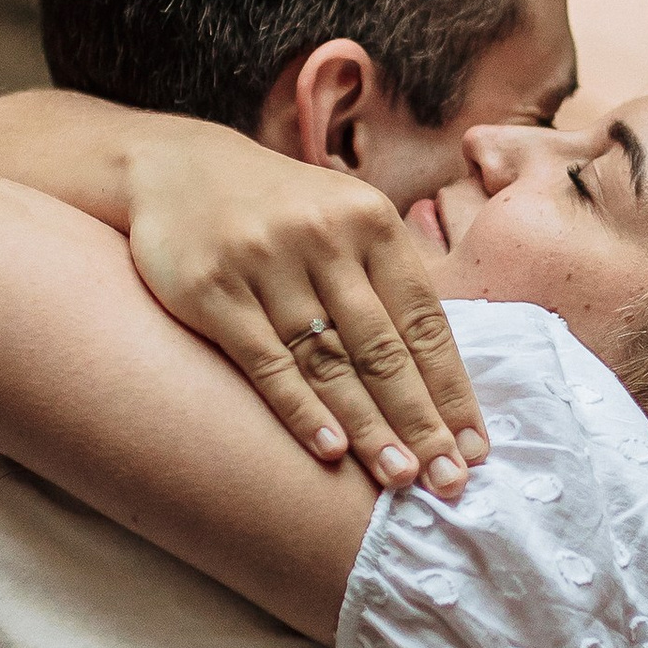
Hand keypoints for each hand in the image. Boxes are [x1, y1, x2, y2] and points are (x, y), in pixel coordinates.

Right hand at [121, 120, 488, 493]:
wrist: (174, 167)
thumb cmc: (277, 210)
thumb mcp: (342, 221)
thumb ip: (386, 282)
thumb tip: (441, 376)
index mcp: (372, 221)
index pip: (425, 320)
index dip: (451, 388)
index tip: (473, 446)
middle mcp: (325, 237)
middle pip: (384, 348)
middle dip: (421, 421)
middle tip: (448, 481)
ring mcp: (267, 261)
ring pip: (330, 361)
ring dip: (370, 427)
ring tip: (400, 477)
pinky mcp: (213, 288)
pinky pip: (267, 361)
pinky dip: (301, 408)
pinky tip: (331, 449)